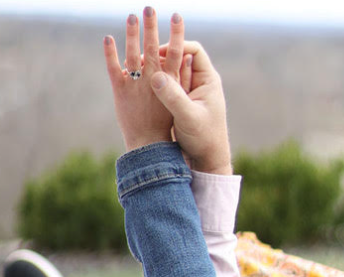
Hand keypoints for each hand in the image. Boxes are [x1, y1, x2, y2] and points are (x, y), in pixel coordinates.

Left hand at [103, 8, 186, 150]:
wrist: (149, 146)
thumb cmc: (166, 124)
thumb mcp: (179, 100)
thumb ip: (182, 78)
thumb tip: (187, 56)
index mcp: (169, 82)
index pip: (175, 52)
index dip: (176, 33)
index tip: (177, 17)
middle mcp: (152, 80)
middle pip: (153, 48)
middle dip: (151, 27)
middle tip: (149, 8)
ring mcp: (135, 85)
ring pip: (133, 54)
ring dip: (132, 34)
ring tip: (131, 16)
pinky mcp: (120, 91)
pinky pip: (113, 68)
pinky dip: (110, 53)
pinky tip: (108, 38)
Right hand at [149, 40, 231, 173]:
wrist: (206, 161)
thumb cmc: (203, 140)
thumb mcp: (188, 117)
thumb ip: (173, 96)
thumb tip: (156, 75)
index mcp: (207, 80)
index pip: (193, 50)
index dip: (176, 46)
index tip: (157, 53)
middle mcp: (198, 83)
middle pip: (179, 58)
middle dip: (160, 57)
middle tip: (140, 61)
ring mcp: (187, 93)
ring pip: (170, 72)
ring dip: (154, 70)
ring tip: (135, 71)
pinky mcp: (178, 104)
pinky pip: (164, 87)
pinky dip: (152, 84)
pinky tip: (138, 86)